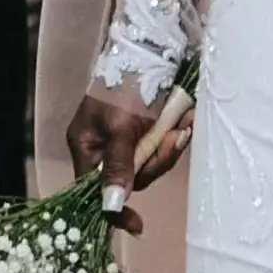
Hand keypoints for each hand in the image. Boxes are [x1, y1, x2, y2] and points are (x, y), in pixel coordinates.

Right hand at [69, 78, 192, 223]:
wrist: (150, 46)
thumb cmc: (126, 83)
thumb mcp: (121, 126)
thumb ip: (117, 166)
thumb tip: (110, 205)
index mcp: (86, 147)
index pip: (95, 191)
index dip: (115, 210)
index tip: (138, 226)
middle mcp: (102, 148)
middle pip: (130, 178)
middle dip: (157, 161)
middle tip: (176, 138)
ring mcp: (124, 140)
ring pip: (149, 163)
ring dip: (169, 146)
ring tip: (184, 123)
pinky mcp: (145, 130)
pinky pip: (160, 146)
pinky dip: (174, 135)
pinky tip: (185, 117)